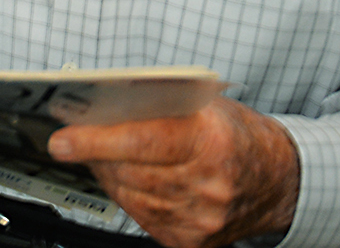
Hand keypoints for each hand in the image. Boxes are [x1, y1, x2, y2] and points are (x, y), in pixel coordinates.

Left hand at [46, 98, 298, 247]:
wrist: (278, 179)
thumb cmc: (237, 134)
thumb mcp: (203, 104)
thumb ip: (156, 105)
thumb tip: (98, 106)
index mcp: (210, 140)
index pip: (140, 140)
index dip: (95, 141)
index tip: (62, 140)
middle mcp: (208, 184)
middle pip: (129, 171)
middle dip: (97, 154)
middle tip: (77, 138)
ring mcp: (202, 218)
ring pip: (130, 196)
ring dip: (112, 175)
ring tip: (110, 155)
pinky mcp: (194, 241)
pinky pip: (143, 219)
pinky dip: (131, 197)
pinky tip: (136, 180)